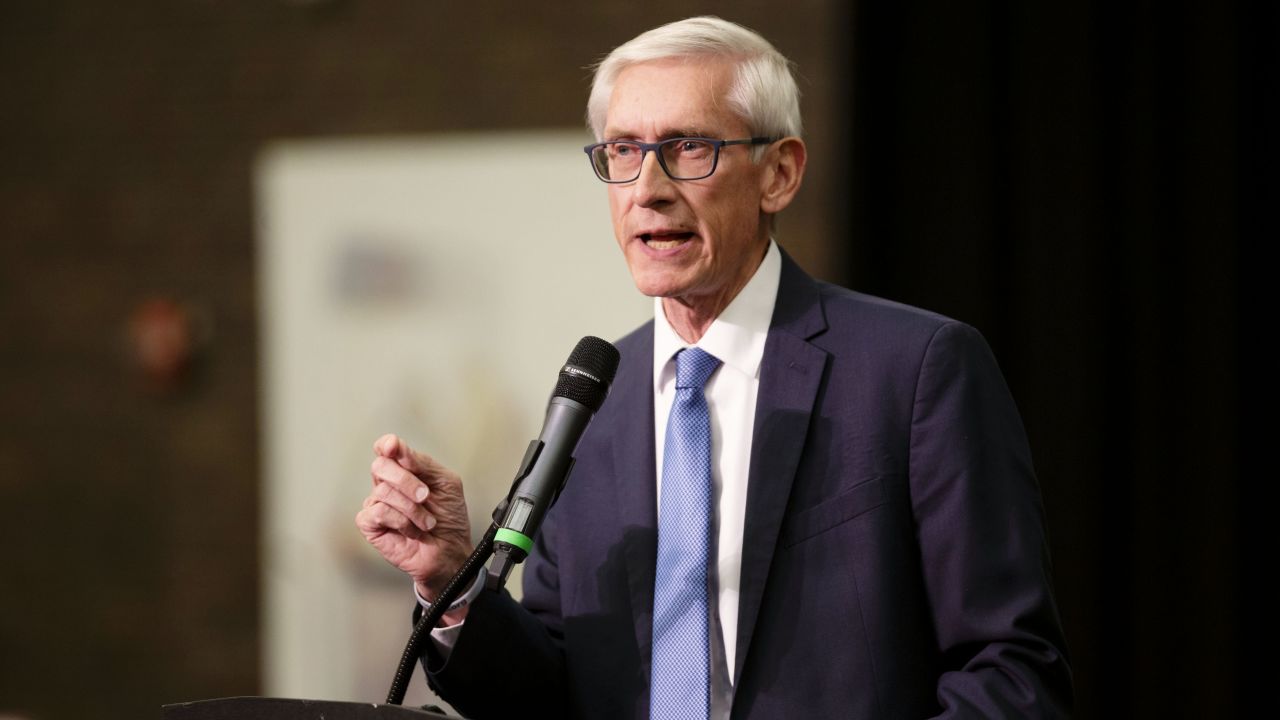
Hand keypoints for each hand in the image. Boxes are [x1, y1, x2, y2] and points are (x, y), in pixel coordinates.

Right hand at [356, 433, 472, 599]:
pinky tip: (411, 530)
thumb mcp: (446, 482)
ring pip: (383, 492)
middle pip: (380, 465)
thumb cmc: (449, 518)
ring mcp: (377, 503)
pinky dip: (400, 521)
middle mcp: (389, 484)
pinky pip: (378, 512)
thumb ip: (422, 463)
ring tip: (425, 522)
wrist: (451, 550)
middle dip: (405, 480)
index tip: (393, 446)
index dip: (387, 445)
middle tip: (424, 496)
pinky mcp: (370, 524)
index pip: (386, 448)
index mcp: (406, 470)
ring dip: (412, 509)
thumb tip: (397, 447)